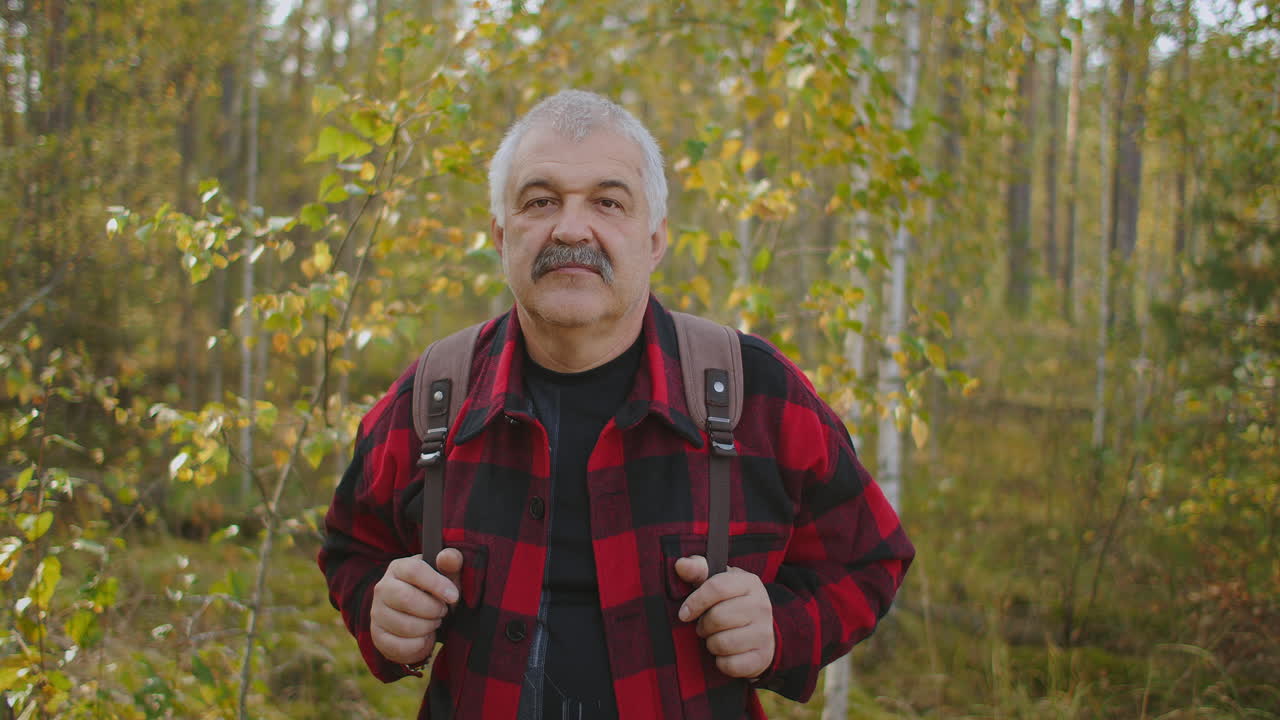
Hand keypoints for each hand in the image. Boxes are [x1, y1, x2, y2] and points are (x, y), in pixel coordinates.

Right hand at [370, 548, 462, 665]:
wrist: (422, 618)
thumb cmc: (436, 592)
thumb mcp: (448, 575)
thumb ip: (451, 562)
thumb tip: (447, 556)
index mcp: (399, 568)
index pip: (414, 570)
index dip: (437, 584)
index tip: (453, 597)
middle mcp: (382, 588)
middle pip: (407, 599)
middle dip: (433, 609)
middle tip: (443, 611)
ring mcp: (377, 613)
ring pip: (405, 625)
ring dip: (428, 627)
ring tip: (434, 622)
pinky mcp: (378, 636)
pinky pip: (400, 646)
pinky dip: (420, 645)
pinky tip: (424, 636)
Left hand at [675, 555, 775, 679]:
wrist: (759, 630)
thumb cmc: (730, 602)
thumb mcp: (717, 581)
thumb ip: (698, 570)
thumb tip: (680, 564)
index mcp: (749, 582)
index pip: (716, 587)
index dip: (695, 601)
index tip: (684, 613)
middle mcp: (761, 606)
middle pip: (717, 618)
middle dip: (703, 625)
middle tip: (704, 626)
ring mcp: (764, 633)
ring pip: (722, 643)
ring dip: (711, 644)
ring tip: (716, 637)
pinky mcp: (762, 657)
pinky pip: (730, 665)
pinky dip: (721, 662)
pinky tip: (726, 653)